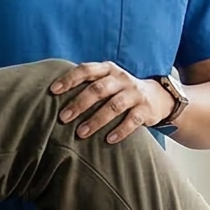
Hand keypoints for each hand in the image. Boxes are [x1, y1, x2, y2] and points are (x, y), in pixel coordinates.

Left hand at [49, 61, 170, 144]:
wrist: (157, 97)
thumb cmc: (121, 91)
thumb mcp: (107, 81)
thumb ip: (87, 84)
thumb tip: (53, 96)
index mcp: (108, 69)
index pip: (86, 70)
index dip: (69, 79)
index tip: (53, 91)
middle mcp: (121, 79)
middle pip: (98, 89)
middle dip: (79, 104)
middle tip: (63, 118)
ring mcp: (135, 93)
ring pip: (114, 106)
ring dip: (96, 120)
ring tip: (81, 133)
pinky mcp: (146, 109)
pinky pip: (132, 120)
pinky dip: (120, 130)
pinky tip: (109, 140)